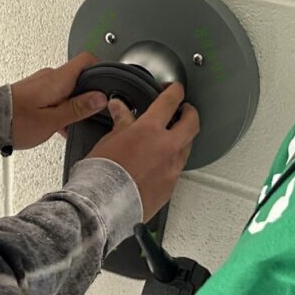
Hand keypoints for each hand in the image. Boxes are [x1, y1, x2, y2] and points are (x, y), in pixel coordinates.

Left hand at [9, 53, 108, 150]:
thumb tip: (99, 98)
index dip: (101, 69)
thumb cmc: (14, 121)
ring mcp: (41, 83)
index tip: (108, 84)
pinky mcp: (33, 91)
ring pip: (66, 89)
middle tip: (91, 112)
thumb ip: (78, 108)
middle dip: (88, 95)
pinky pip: (54, 95)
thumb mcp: (52, 120)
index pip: (87, 59)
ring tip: (69, 125)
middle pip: (79, 77)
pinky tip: (56, 125)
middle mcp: (49, 76)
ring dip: (72, 105)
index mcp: (58, 79)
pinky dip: (60, 108)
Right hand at [85, 83, 198, 220]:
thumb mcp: (109, 140)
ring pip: (187, 147)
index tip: (175, 89)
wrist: (104, 205)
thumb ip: (121, 122)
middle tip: (184, 110)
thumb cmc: (102, 174)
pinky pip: (178, 168)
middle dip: (190, 113)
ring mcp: (172, 168)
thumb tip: (120, 107)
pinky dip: (172, 161)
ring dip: (182, 138)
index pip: (170, 101)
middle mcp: (167, 147)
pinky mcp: (171, 186)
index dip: (175, 91)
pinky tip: (160, 162)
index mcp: (150, 130)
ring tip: (170, 138)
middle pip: (192, 123)